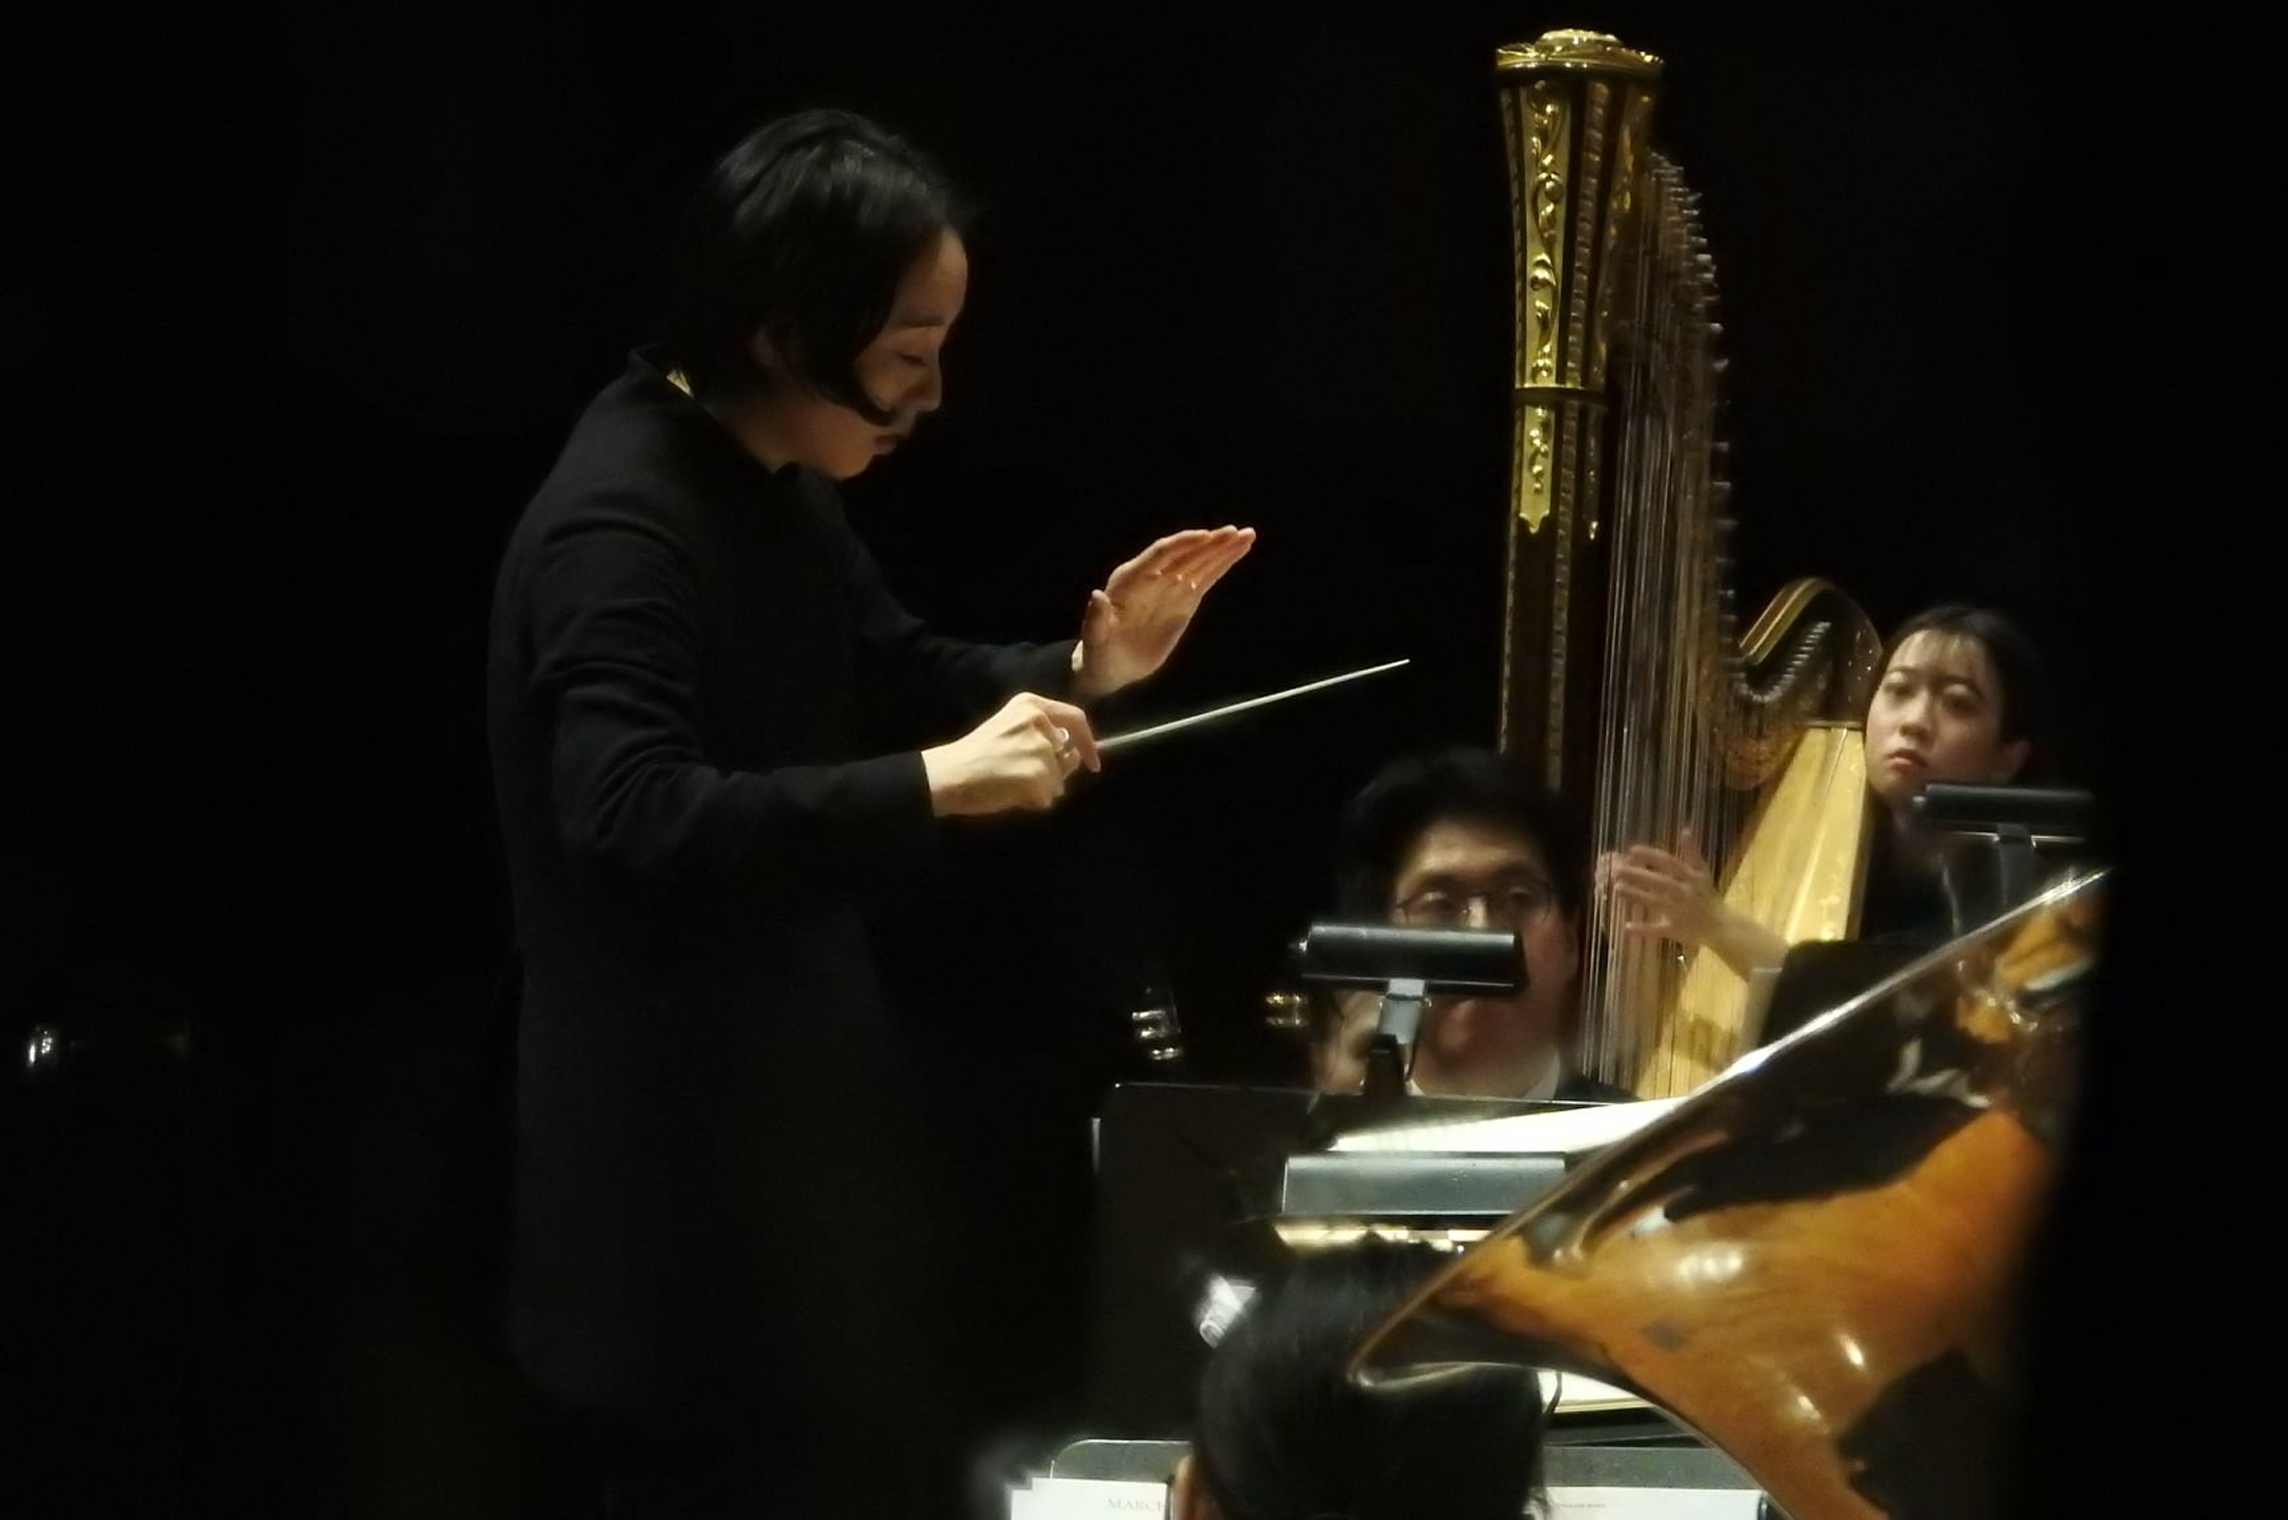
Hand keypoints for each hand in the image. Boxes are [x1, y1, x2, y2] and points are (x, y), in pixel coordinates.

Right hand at [921, 692, 1098, 817]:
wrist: (949, 774)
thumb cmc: (974, 753)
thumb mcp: (1009, 728)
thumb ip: (1041, 734)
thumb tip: (1074, 755)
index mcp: (1031, 705)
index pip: (1075, 719)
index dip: (1087, 742)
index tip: (1093, 761)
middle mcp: (1040, 723)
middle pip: (1068, 755)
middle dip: (1054, 772)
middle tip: (1023, 778)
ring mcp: (1041, 750)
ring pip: (1059, 781)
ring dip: (1041, 789)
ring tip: (1011, 784)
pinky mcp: (1038, 776)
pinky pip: (1048, 798)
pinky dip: (1033, 802)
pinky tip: (1010, 793)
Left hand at [1072, 525, 1254, 698]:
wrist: (1110, 666)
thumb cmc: (1098, 652)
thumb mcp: (1094, 639)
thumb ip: (1096, 619)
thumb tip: (1097, 596)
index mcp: (1130, 580)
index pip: (1160, 555)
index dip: (1183, 545)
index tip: (1206, 537)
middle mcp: (1152, 577)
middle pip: (1185, 555)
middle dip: (1210, 543)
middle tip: (1236, 532)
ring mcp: (1170, 587)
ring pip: (1199, 563)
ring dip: (1222, 549)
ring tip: (1247, 535)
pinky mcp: (1183, 600)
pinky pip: (1205, 579)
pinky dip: (1222, 566)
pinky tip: (1238, 552)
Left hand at [1597, 830, 1725, 947]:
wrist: (1724, 927)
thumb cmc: (1709, 897)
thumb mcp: (1703, 873)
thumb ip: (1692, 853)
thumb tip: (1685, 830)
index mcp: (1691, 878)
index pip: (1669, 863)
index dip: (1650, 856)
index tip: (1631, 850)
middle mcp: (1685, 893)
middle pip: (1659, 882)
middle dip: (1638, 875)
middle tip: (1616, 870)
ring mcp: (1680, 913)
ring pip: (1656, 903)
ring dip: (1636, 896)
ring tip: (1617, 888)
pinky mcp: (1676, 931)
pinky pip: (1658, 930)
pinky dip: (1643, 929)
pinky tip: (1626, 926)